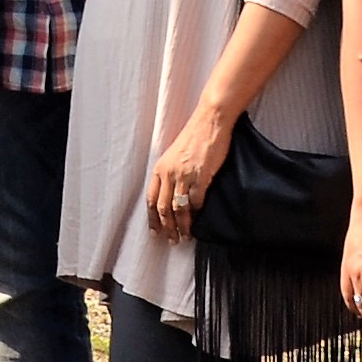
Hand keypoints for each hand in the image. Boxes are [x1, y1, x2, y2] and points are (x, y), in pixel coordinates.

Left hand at [142, 104, 232, 239]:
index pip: (151, 199)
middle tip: (172, 240)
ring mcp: (185, 175)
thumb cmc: (195, 136)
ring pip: (179, 208)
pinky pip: (196, 200)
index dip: (152, 219)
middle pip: (163, 208)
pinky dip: (197, 213)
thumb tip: (171, 194)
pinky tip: (199, 220)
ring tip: (185, 236)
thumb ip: (171, 173)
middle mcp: (169, 173)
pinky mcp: (201, 175)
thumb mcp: (174, 154)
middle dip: (167, 227)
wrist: (210, 121)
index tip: (155, 232)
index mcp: (159, 168)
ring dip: (182, 225)